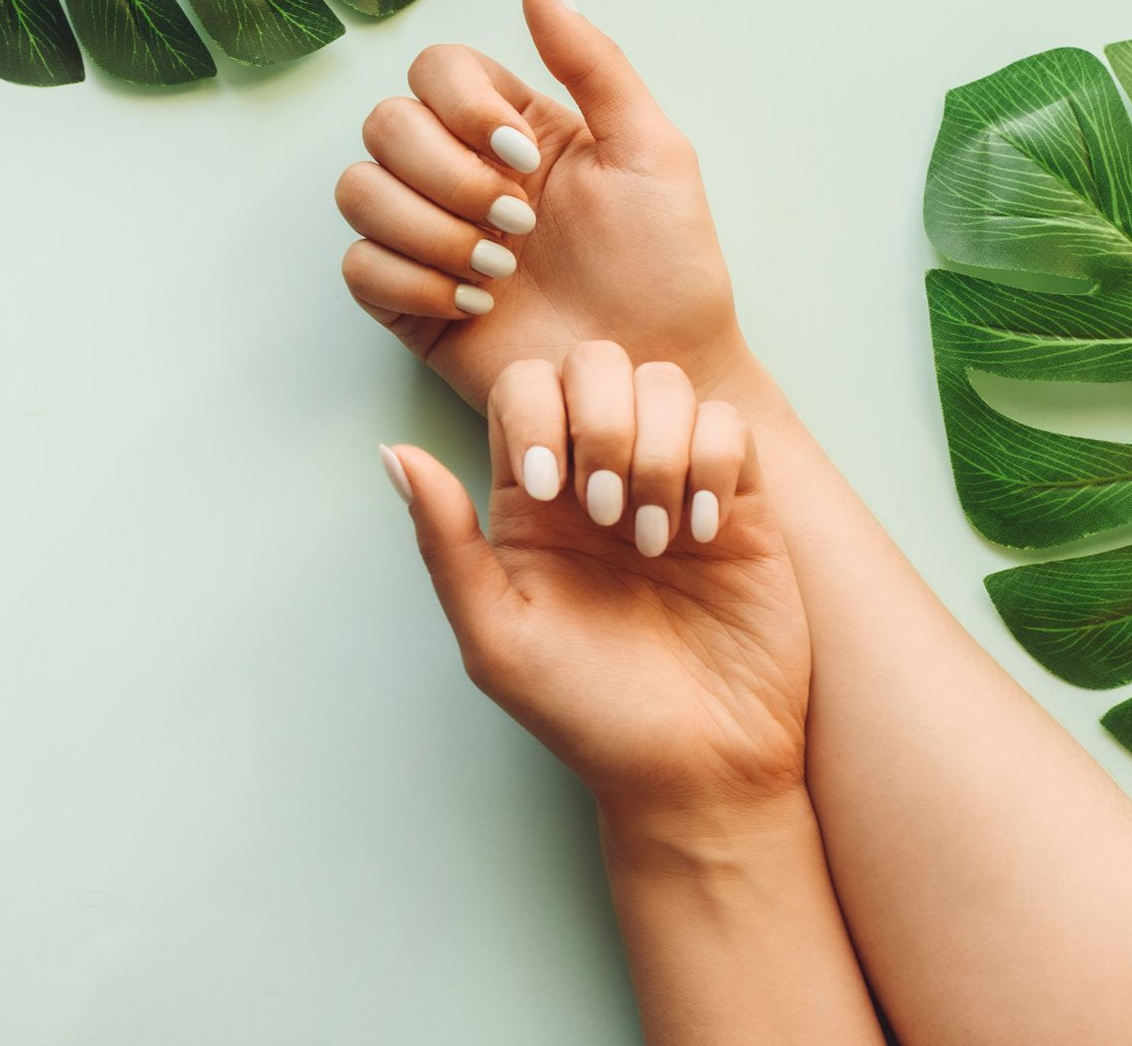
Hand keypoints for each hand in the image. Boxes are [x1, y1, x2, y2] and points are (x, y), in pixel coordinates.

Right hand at [338, 0, 749, 411]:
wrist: (657, 372)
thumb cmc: (668, 267)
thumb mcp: (651, 149)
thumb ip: (592, 59)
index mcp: (513, 127)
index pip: (435, 69)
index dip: (462, 106)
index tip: (525, 159)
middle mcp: (462, 174)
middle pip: (385, 124)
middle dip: (449, 176)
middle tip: (520, 228)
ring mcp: (430, 238)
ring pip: (358, 190)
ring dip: (428, 230)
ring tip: (500, 276)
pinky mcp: (410, 304)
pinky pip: (358, 267)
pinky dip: (411, 283)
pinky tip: (473, 307)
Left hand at [380, 341, 807, 822]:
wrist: (697, 769)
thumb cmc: (587, 715)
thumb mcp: (497, 639)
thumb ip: (445, 543)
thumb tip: (392, 453)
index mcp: (532, 496)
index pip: (525, 388)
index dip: (540, 416)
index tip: (557, 496)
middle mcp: (600, 471)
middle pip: (597, 362)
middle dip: (604, 424)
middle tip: (609, 515)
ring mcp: (673, 480)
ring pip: (666, 383)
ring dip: (661, 452)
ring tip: (663, 541)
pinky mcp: (739, 501)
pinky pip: (730, 426)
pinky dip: (716, 466)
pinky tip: (705, 534)